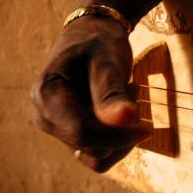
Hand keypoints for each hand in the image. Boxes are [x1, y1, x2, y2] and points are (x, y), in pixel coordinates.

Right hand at [31, 16, 150, 171]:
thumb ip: (112, 93)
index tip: (147, 127)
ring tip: (128, 96)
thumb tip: (126, 119)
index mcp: (47, 96)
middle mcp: (45, 117)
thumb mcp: (107, 62)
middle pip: (91, 146)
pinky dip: (118, 139)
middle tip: (134, 91)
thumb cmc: (98, 43)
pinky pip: (100, 154)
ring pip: (97, 156)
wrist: (91, 36)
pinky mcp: (72, 135)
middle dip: (121, 129)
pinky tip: (122, 111)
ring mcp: (58, 128)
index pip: (82, 132)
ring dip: (121, 135)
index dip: (118, 136)